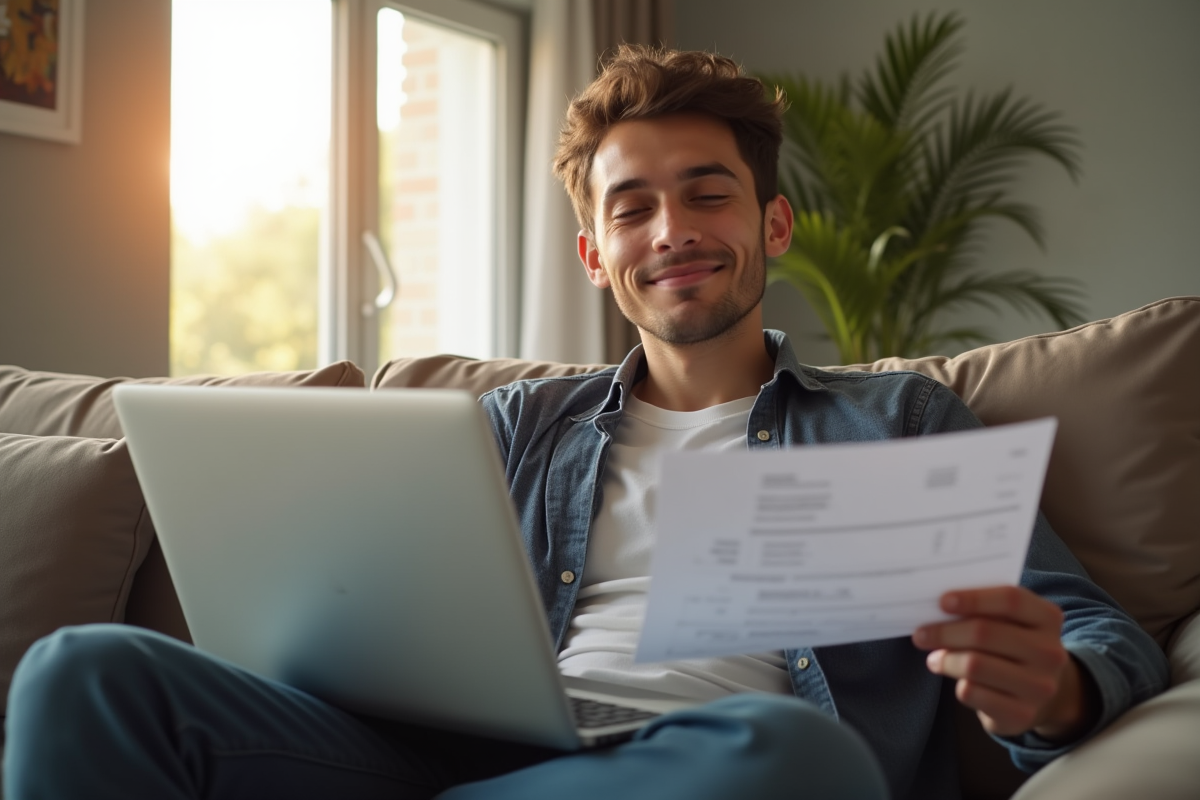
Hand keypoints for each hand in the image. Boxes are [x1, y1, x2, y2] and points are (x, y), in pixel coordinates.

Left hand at [912, 586, 1094, 739]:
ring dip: (946, 660)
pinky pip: (972, 693)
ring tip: (934, 659)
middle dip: (944, 632)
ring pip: (974, 664)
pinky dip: (957, 684)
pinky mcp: (1022, 714)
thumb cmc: (1013, 648)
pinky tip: (957, 681)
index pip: (1011, 600)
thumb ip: (985, 611)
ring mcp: (1039, 686)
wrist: (1041, 694)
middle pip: (984, 633)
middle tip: (921, 634)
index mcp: (1048, 618)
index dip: (974, 599)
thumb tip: (939, 609)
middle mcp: (1050, 652)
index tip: (942, 602)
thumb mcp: (1011, 623)